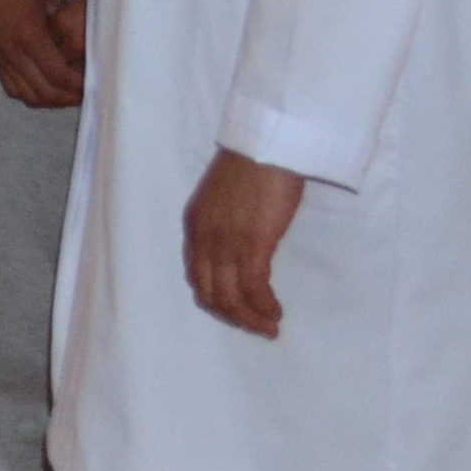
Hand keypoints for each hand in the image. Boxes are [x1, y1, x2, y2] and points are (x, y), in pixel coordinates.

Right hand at [0, 0, 87, 108]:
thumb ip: (65, 25)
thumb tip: (84, 44)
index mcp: (31, 37)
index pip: (58, 74)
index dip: (77, 86)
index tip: (91, 86)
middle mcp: (13, 52)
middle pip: (43, 92)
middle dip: (65, 98)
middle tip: (82, 95)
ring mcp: (1, 58)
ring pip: (26, 94)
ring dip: (48, 100)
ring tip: (65, 95)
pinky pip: (11, 87)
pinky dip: (29, 94)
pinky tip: (43, 89)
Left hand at [183, 147, 307, 337]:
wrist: (268, 143)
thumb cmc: (256, 161)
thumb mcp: (227, 196)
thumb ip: (227, 221)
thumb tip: (244, 241)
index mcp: (195, 224)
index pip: (196, 274)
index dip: (215, 297)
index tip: (235, 308)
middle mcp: (204, 237)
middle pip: (209, 292)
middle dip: (232, 315)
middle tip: (255, 326)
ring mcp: (226, 243)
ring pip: (229, 297)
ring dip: (250, 318)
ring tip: (269, 327)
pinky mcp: (252, 244)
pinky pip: (253, 289)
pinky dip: (263, 306)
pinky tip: (275, 311)